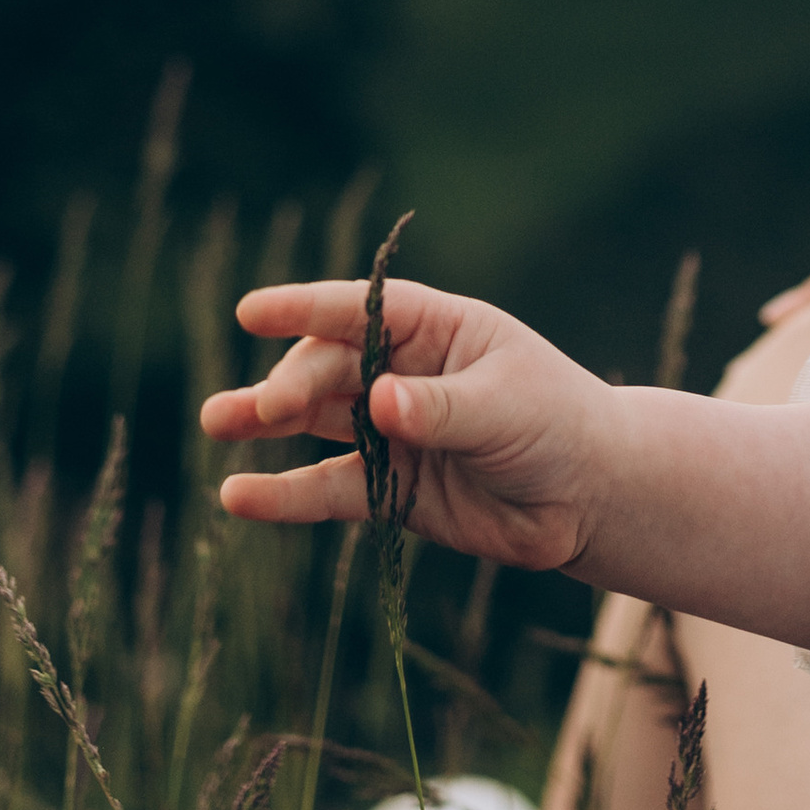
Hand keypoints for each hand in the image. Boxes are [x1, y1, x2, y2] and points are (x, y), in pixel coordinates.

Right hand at [208, 274, 809, 649]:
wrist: (591, 501)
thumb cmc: (559, 427)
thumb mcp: (508, 409)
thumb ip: (443, 409)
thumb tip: (381, 402)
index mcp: (436, 329)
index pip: (359, 309)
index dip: (304, 308)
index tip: (252, 312)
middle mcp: (402, 372)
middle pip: (329, 367)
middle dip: (293, 383)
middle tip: (269, 409)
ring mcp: (390, 430)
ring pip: (315, 421)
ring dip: (265, 420)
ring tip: (218, 423)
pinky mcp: (387, 489)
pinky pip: (327, 488)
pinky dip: (285, 495)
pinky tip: (239, 497)